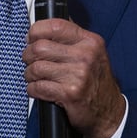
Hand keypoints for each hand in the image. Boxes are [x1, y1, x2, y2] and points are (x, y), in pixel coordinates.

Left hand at [23, 19, 125, 137]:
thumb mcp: (93, 52)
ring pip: (36, 68)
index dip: (36, 30)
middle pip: (40, 47)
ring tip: (34, 77)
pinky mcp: (70, 94)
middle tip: (29, 60)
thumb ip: (73, 38)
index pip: (56, 26)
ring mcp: (78, 75)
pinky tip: (39, 89)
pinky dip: (33, 89)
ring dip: (29, 74)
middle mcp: (86, 55)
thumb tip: (46, 26)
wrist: (108, 111)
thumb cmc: (96, 81)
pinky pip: (38, 87)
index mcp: (90, 41)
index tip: (31, 37)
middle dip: (28, 55)